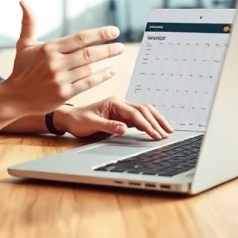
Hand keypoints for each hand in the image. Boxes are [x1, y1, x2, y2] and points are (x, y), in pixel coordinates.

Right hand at [2, 1, 124, 114]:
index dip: (99, 34)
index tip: (114, 31)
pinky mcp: (64, 94)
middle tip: (121, 45)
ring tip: (117, 54)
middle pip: (88, 53)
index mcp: (49, 49)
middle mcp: (56, 63)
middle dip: (108, 48)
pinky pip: (87, 84)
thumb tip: (23, 1)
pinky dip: (101, 77)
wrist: (14, 98)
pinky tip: (110, 71)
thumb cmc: (21, 69)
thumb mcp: (24, 44)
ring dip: (106, 61)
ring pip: (89, 68)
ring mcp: (60, 80)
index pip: (80, 38)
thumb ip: (28, 22)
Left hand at [55, 97, 173, 139]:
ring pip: (144, 112)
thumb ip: (108, 126)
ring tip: (167, 130)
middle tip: (166, 134)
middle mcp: (120, 103)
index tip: (155, 134)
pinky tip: (156, 129)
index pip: (135, 113)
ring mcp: (122, 109)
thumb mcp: (91, 124)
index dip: (146, 124)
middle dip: (156, 121)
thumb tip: (125, 129)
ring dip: (156, 120)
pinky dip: (149, 123)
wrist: (70, 119)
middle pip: (144, 110)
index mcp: (114, 103)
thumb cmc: (79, 120)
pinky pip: (139, 118)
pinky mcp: (122, 116)